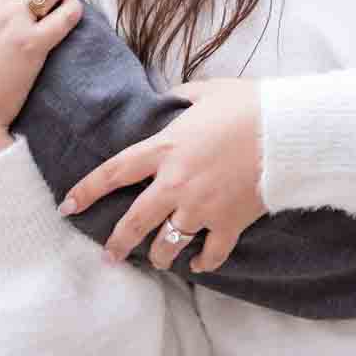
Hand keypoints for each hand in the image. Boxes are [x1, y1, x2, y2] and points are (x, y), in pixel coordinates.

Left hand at [58, 79, 265, 273]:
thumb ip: (181, 96)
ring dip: (160, 255)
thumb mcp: (207, 91)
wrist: (287, 132)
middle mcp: (176, 183)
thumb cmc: (248, 106)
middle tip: (109, 256)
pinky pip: (211, 253)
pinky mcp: (229, 223)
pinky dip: (204, 262)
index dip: (87, 190)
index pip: (114, 172)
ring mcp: (202, 207)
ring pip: (169, 244)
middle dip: (118, 242)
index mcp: (165, 148)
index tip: (68, 206)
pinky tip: (198, 264)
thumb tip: (170, 97)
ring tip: (159, 260)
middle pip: (135, 220)